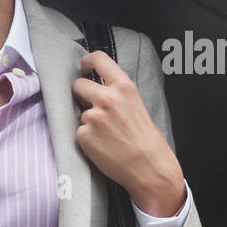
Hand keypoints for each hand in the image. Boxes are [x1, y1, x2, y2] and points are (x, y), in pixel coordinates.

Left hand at [71, 51, 184, 216]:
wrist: (148, 167)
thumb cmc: (147, 140)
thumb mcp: (137, 105)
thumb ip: (117, 93)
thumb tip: (97, 88)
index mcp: (124, 87)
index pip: (98, 59)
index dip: (87, 62)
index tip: (85, 68)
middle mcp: (106, 98)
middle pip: (78, 85)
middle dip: (82, 94)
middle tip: (93, 107)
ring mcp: (92, 117)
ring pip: (79, 112)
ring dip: (87, 120)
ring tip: (107, 134)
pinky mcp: (83, 135)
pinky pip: (79, 131)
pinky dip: (87, 138)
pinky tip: (103, 146)